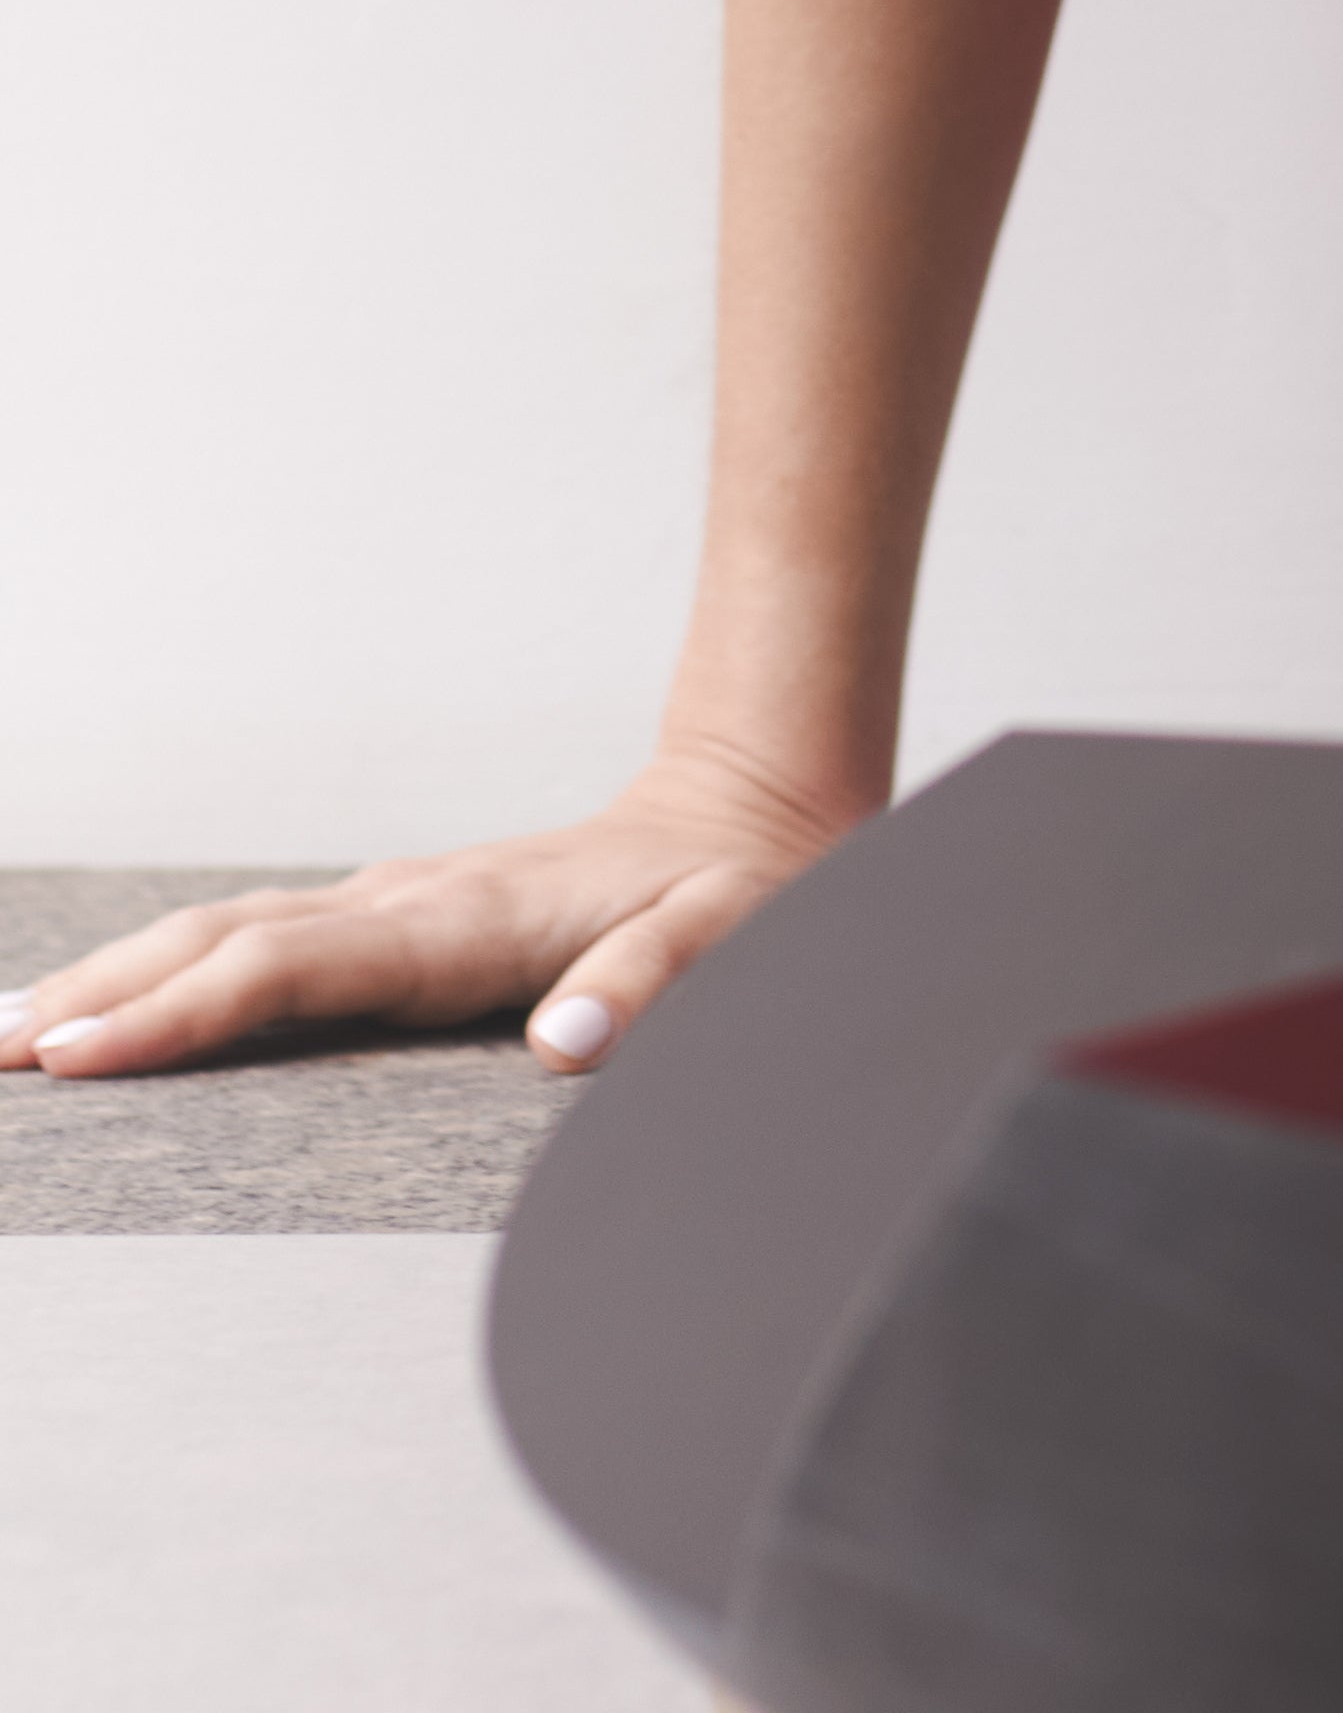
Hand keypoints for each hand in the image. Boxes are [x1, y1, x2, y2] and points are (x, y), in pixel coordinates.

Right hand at [0, 732, 865, 1082]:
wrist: (757, 801)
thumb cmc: (745, 889)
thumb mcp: (735, 940)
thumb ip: (655, 985)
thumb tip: (566, 1045)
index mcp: (469, 920)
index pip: (298, 969)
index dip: (189, 1013)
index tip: (85, 1053)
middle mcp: (412, 900)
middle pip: (232, 942)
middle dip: (110, 995)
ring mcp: (398, 900)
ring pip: (233, 933)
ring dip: (123, 978)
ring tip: (13, 1035)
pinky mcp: (401, 912)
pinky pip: (265, 943)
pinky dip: (178, 970)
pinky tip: (124, 1004)